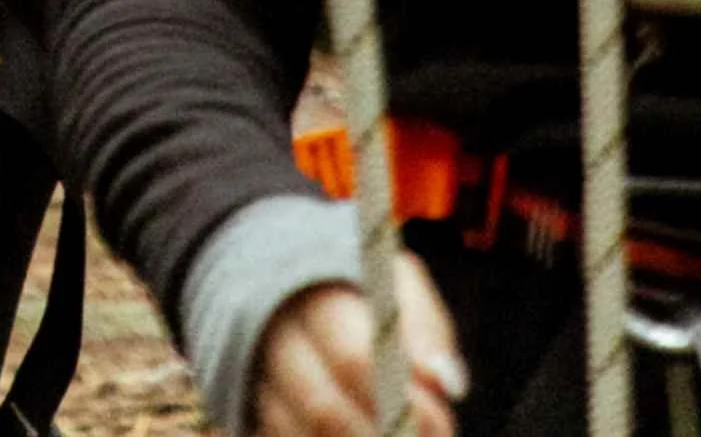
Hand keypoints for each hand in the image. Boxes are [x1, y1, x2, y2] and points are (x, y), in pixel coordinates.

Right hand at [250, 257, 464, 436]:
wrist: (278, 279)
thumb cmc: (355, 286)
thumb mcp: (395, 282)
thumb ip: (424, 328)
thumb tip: (451, 385)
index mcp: (312, 300)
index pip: (354, 359)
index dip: (402, 402)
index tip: (440, 423)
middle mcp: (274, 342)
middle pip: (325, 413)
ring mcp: (256, 383)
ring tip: (391, 435)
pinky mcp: (250, 415)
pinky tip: (355, 433)